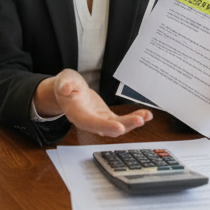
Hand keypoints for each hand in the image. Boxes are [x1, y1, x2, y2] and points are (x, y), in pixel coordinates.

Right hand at [37, 69, 152, 137]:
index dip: (105, 126)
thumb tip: (65, 87)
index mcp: (77, 114)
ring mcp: (99, 122)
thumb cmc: (66, 85)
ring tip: (146, 116)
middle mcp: (89, 122)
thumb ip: (64, 84)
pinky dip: (134, 118)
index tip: (119, 127)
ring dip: (132, 123)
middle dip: (125, 125)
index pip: (91, 123)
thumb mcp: (64, 81)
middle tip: (139, 120)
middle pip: (107, 129)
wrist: (69, 91)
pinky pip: (122, 121)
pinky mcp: (107, 118)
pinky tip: (145, 115)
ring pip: (117, 127)